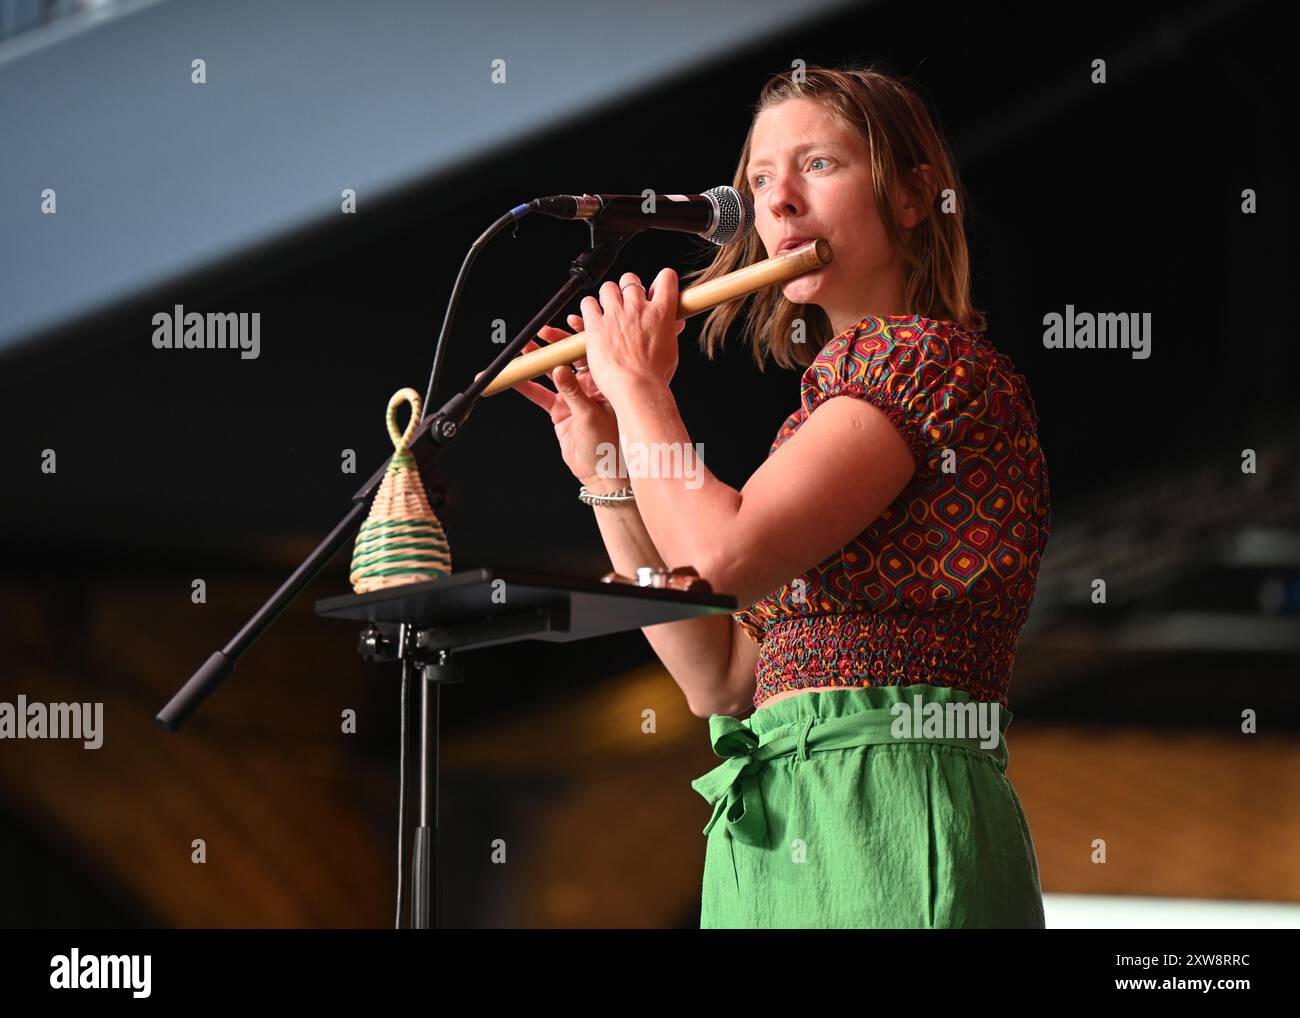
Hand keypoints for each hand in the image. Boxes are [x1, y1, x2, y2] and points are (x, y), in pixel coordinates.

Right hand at [504, 314, 625, 487]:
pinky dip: (525, 387)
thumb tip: (559, 370)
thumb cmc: (610, 445)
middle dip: (553, 345)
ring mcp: (573, 397)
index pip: (591, 351)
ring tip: (521, 350)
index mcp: (604, 381)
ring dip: (536, 362)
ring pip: (551, 373)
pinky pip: (540, 394)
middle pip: (568, 358)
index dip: (578, 336)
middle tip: (538, 335)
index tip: (567, 323)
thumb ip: (573, 393)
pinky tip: (513, 378)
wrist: (602, 472)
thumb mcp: (591, 416)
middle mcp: (589, 386)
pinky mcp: (559, 411)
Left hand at [580, 268, 683, 405]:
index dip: (661, 280)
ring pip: (608, 288)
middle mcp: (639, 308)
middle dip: (627, 289)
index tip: (655, 288)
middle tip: (626, 305)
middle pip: (630, 279)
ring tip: (608, 312)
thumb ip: (670, 330)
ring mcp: (617, 315)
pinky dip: (589, 308)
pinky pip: (588, 303)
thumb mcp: (671, 350)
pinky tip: (593, 318)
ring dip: (607, 297)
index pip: (666, 278)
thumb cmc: (655, 376)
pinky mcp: (596, 325)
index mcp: (662, 312)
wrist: (637, 389)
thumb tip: (678, 321)